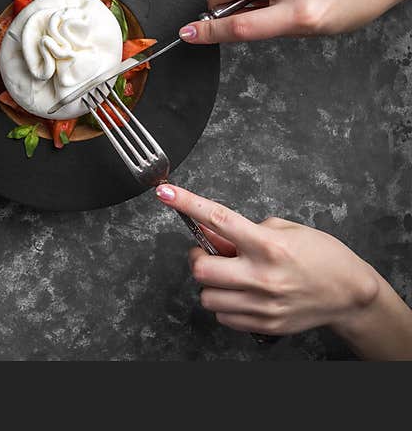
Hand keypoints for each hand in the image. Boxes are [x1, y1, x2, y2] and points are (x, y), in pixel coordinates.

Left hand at [154, 184, 379, 335]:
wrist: (351, 294)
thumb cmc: (322, 257)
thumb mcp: (285, 230)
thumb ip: (245, 230)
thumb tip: (210, 230)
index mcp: (268, 245)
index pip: (218, 219)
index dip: (187, 203)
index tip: (166, 193)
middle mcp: (262, 275)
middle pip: (201, 269)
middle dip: (200, 260)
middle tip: (213, 255)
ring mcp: (262, 303)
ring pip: (207, 296)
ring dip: (212, 285)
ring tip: (233, 277)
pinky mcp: (263, 323)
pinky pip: (222, 316)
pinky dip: (225, 305)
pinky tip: (242, 295)